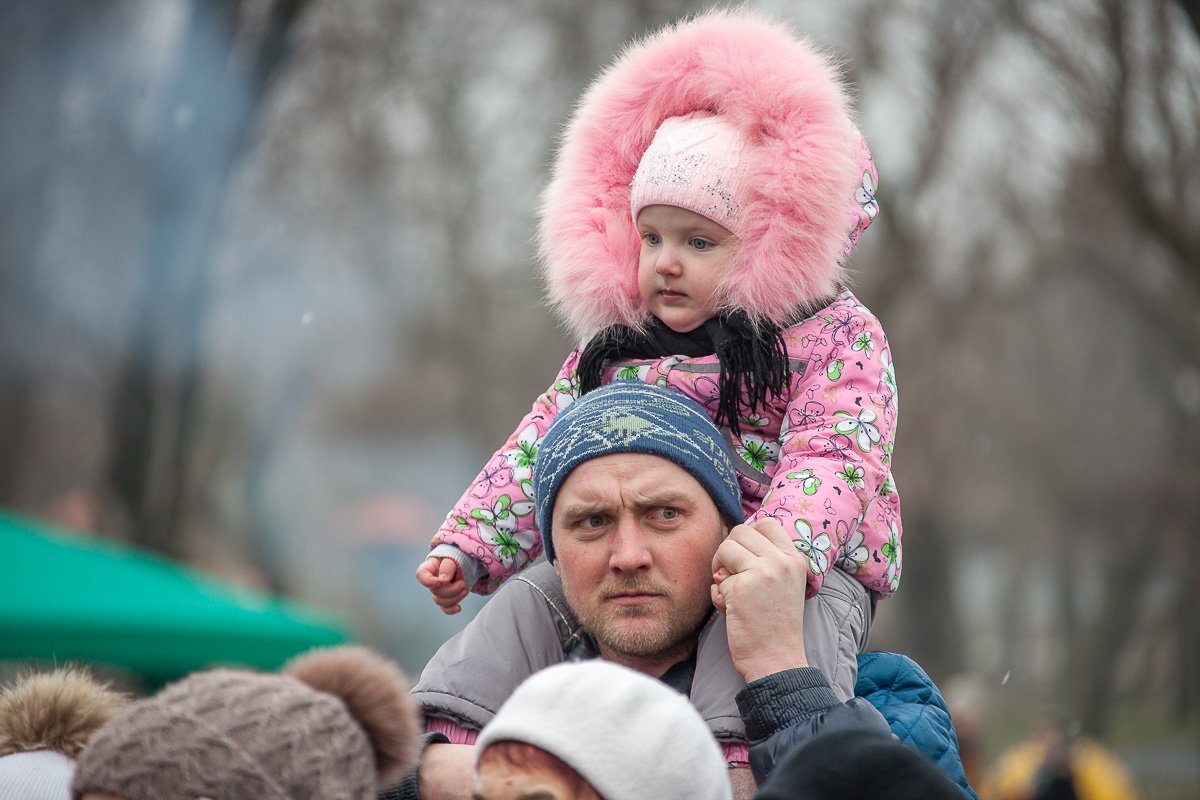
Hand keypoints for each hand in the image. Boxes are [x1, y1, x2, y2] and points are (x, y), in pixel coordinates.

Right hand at [416, 556, 468, 614]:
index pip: (421, 575)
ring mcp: (438, 591)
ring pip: (440, 601)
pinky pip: (445, 608)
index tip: (441, 582)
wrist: (465, 563)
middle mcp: (432, 581)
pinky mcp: (446, 598)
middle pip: (435, 591)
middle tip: (462, 583)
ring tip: (465, 589)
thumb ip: (447, 567)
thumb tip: (443, 580)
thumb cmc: (456, 558)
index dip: (428, 581)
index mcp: (429, 568)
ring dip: (455, 597)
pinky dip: (451, 609)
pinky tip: (458, 607)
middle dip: (451, 589)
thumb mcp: (452, 558)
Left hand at [711, 519, 808, 681]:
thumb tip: (734, 540)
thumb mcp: (783, 586)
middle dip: (728, 551)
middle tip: (730, 575)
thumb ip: (766, 561)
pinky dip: (717, 595)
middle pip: (741, 531)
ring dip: (719, 569)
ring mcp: (762, 572)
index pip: (766, 523)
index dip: (747, 538)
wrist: (777, 661)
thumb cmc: (775, 627)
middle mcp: (781, 561)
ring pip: (725, 548)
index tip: (743, 559)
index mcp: (795, 560)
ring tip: (730, 592)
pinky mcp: (741, 587)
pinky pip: (716, 578)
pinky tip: (731, 611)